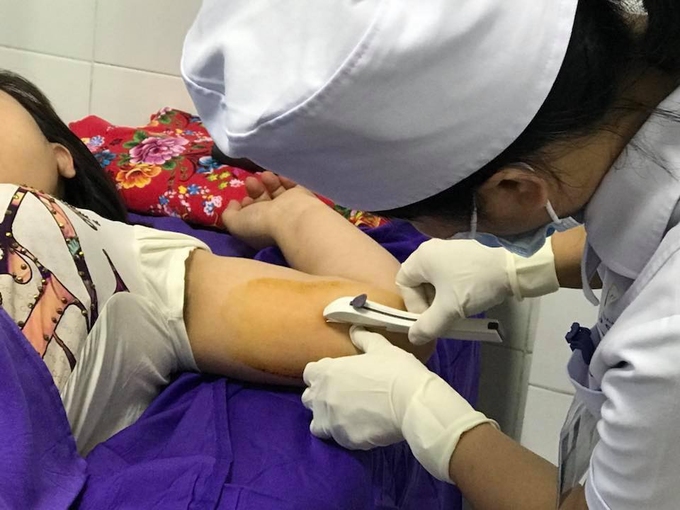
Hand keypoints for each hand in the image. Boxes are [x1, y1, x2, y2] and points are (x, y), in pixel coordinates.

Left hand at [221, 171, 318, 248]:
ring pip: (278, 192)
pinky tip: (278, 176)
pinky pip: (293, 185)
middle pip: (264, 201)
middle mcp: (276, 220)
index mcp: (261, 229)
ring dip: (268, 182)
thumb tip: (234, 204)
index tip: (241, 199)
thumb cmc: (261, 224)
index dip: (245, 205)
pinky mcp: (303, 197)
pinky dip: (285, 179)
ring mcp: (290, 208)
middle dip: (254, 190)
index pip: (252, 216)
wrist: (290, 218)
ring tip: (265, 176)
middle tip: (250, 181)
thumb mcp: (235, 223)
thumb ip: (229, 214)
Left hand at [302, 326, 495, 481]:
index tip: (335, 376)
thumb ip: (364, 338)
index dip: (321, 374)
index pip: (309, 373)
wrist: (411, 403)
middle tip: (342, 396)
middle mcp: (323, 396)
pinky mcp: (343, 440)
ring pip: (316, 424)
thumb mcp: (381, 348)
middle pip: (309, 398)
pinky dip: (344, 435)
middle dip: (321, 397)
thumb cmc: (396, 370)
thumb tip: (355, 329)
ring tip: (347, 417)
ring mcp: (331, 420)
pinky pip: (336, 439)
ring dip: (327, 420)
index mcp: (328, 371)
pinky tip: (360, 429)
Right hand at [397, 238, 558, 344]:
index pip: (403, 284)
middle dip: (429, 304)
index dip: (413, 305)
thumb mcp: (449, 310)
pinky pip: (450, 274)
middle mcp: (431, 249)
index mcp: (421, 257)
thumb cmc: (475, 284)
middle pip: (419, 282)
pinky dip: (454, 289)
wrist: (514, 265)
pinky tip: (468, 298)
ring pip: (436, 280)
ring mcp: (449, 249)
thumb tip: (413, 337)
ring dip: (442, 299)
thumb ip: (427, 326)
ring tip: (458, 311)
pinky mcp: (465, 253)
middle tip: (444, 318)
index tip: (431, 318)